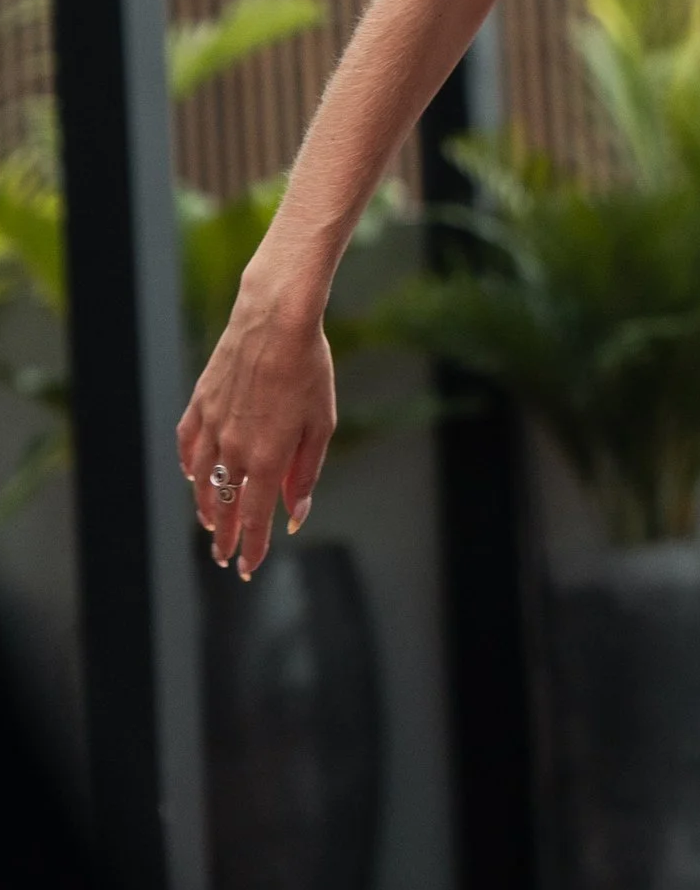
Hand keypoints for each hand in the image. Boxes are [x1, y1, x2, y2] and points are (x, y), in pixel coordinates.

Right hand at [176, 275, 335, 580]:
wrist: (276, 320)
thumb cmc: (308, 369)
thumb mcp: (321, 424)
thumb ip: (305, 473)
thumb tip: (294, 513)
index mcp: (267, 459)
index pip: (255, 520)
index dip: (252, 548)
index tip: (247, 569)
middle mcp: (234, 450)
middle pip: (224, 507)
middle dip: (225, 538)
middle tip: (224, 557)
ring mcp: (212, 427)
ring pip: (200, 482)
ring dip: (205, 508)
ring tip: (212, 523)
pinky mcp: (199, 404)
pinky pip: (188, 446)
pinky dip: (189, 467)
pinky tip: (192, 475)